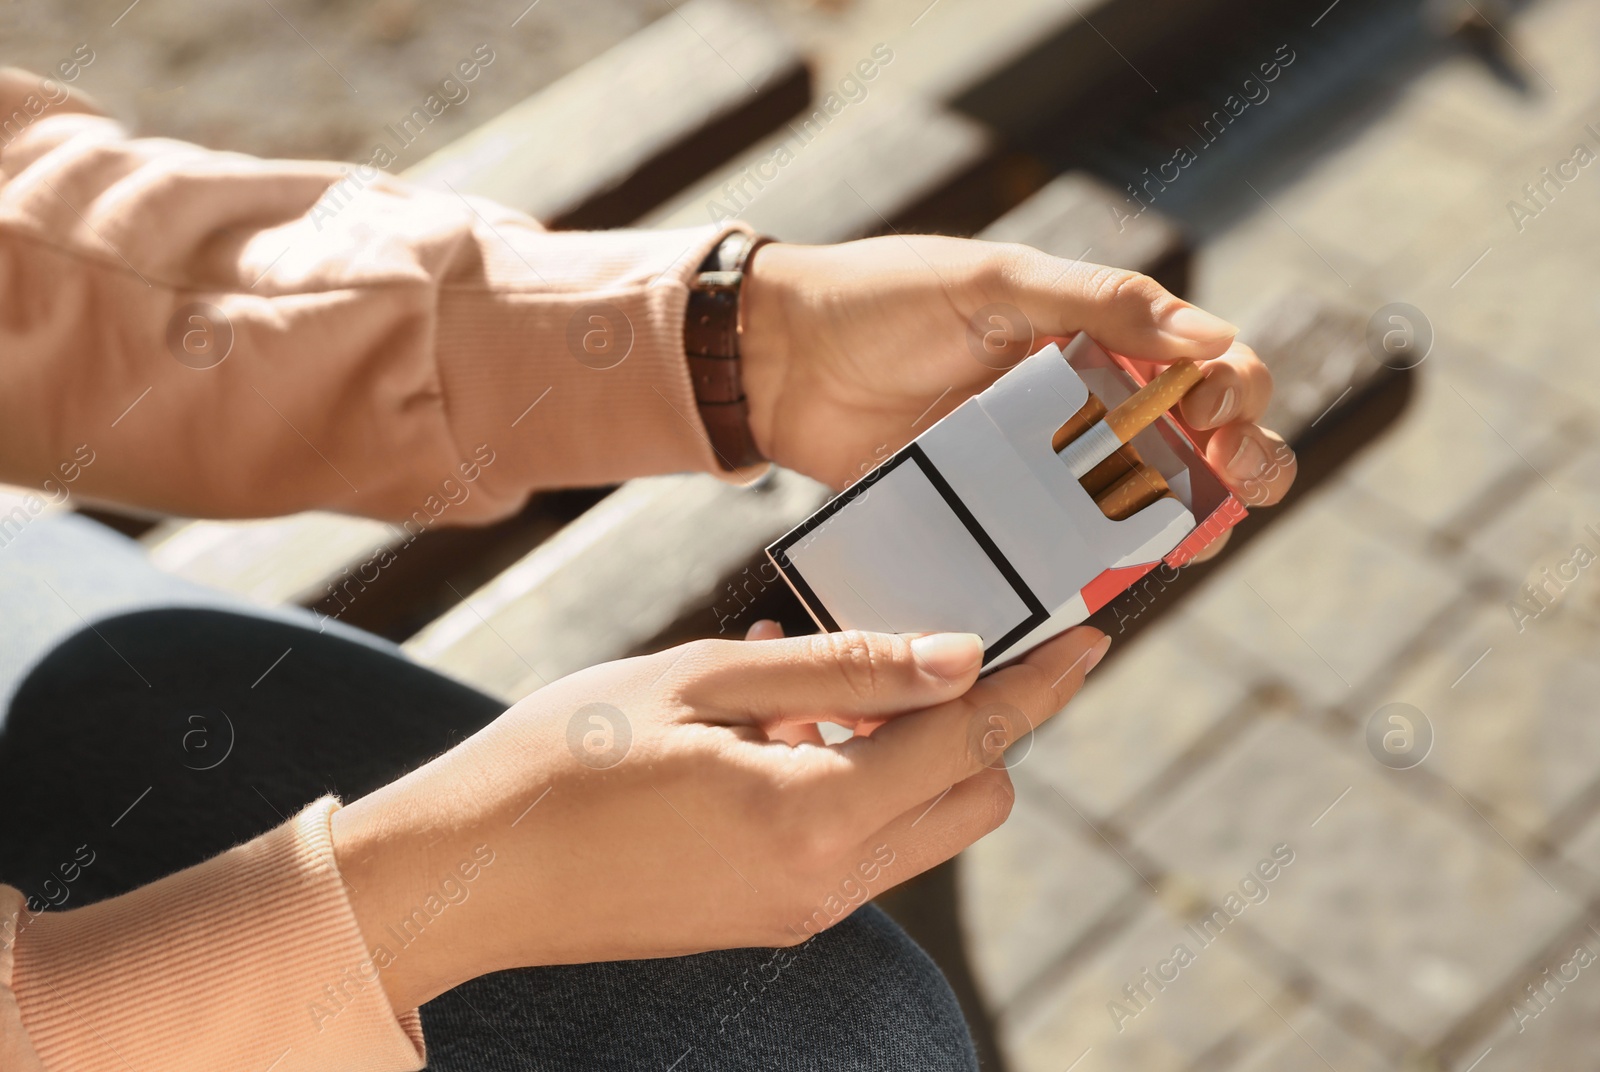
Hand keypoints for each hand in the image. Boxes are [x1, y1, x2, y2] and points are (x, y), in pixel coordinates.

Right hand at [330, 623, 1109, 1012]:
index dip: (1039, 680)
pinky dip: (850, 779)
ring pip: (918, 823)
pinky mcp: (767, 918)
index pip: (972, 739)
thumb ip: (842, 666)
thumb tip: (960, 653)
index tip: (1091, 631)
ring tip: (811, 680)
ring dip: (906, 749)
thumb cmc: (562, 756)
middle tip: (923, 645)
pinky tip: (772, 724)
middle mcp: (826, 883)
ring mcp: (799, 912)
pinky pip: (855, 843)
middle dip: (980, 720)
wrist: (462, 875)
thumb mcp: (700, 679)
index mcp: (812, 816)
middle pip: (971, 796)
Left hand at [740, 237, 1296, 555]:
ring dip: (1189, 522)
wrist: (775, 363)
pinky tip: (1124, 576)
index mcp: (1091, 333)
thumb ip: (1096, 303)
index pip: (1200, 362)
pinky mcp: (991, 519)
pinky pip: (1062, 550)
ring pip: (1142, 503)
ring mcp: (1038, 467)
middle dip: (1239, 463)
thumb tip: (1211, 336)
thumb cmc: (880, 302)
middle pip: (1193, 441)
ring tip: (1198, 538)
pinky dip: (1104, 564)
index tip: (1209, 413)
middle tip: (1233, 483)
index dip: (1230, 390)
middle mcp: (1079, 402)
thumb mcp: (991, 285)